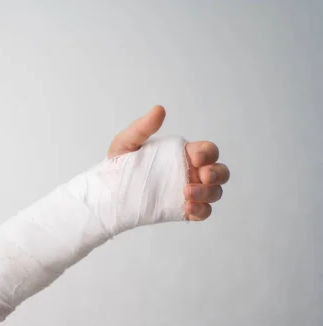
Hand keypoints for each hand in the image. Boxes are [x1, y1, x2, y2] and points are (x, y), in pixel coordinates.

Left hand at [107, 105, 229, 220]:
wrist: (108, 192)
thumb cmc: (119, 164)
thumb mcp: (126, 143)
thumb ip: (142, 128)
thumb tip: (159, 110)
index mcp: (182, 154)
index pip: (207, 151)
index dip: (208, 153)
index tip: (196, 157)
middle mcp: (190, 172)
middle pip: (219, 172)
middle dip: (217, 173)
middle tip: (204, 176)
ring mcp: (190, 192)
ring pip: (215, 192)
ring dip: (208, 193)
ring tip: (187, 193)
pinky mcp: (183, 210)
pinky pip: (203, 212)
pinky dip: (202, 210)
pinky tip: (188, 208)